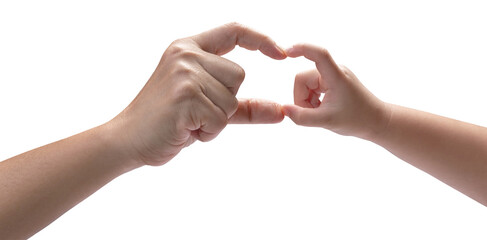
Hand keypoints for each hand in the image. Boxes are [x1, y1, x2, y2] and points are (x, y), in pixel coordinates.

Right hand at [109, 23, 285, 165]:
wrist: (127, 139)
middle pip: (239, 76)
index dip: (260, 39)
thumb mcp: (206, 105)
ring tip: (188, 121)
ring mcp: (185, 73)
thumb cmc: (167, 121)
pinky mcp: (185, 96)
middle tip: (195, 112)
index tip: (281, 53)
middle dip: (225, 102)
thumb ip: (245, 106)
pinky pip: (220, 120)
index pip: (233, 30)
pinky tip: (184, 129)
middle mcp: (186, 55)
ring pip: (232, 101)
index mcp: (188, 48)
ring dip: (215, 121)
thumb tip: (282, 112)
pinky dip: (208, 133)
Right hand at [283, 43, 389, 138]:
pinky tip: (321, 110)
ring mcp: (332, 76)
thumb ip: (302, 117)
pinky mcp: (331, 82)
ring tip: (320, 113)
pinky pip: (311, 88)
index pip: (319, 54)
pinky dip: (312, 100)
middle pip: (302, 79)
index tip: (287, 52)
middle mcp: (334, 71)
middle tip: (313, 114)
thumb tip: (283, 109)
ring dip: (307, 101)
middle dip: (302, 98)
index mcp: (336, 76)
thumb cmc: (357, 120)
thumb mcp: (327, 121)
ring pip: (305, 85)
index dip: (302, 49)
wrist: (376, 122)